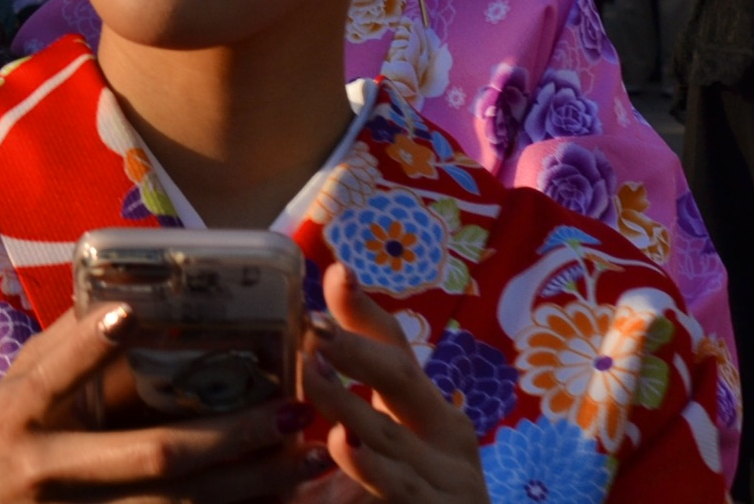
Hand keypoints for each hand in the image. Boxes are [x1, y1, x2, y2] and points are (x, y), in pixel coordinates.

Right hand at [0, 302, 324, 503]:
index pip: (52, 376)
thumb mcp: (13, 394)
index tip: (129, 314)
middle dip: (228, 435)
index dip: (88, 347)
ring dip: (250, 486)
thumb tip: (127, 290)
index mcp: (20, 416)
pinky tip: (278, 503)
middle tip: (289, 410)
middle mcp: (46, 471)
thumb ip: (64, 349)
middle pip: (151, 456)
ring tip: (306, 459)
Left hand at [297, 264, 488, 503]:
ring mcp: (449, 474)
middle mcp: (445, 432)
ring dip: (345, 402)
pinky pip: (401, 487)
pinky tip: (344, 444)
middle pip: (398, 376)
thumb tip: (303, 356)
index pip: (397, 346)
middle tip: (309, 327)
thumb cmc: (416, 497)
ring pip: (389, 432)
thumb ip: (353, 410)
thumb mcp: (387, 448)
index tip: (335, 271)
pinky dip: (372, 466)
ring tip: (310, 371)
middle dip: (354, 347)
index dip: (364, 310)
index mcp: (428, 408)